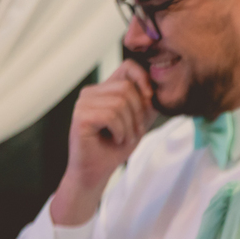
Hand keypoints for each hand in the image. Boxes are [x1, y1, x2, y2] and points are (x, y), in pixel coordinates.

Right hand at [51, 60, 156, 225]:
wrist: (97, 171)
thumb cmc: (116, 147)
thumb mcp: (139, 121)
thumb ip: (147, 102)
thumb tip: (158, 86)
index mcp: (104, 89)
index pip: (128, 67)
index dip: (144, 79)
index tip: (151, 99)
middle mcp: (91, 92)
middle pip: (127, 88)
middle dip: (139, 113)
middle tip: (134, 132)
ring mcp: (83, 103)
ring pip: (120, 102)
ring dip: (129, 126)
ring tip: (123, 138)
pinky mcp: (80, 116)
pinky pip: (111, 116)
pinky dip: (120, 131)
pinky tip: (115, 140)